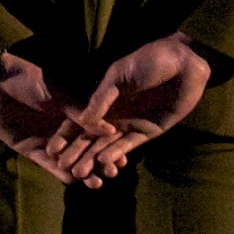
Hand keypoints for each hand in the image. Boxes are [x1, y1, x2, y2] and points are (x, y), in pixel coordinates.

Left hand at [0, 67, 102, 183]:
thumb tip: (111, 130)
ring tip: (97, 184)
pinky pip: (47, 164)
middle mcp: (62, 127)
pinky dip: (60, 173)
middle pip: (84, 149)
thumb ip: (82, 114)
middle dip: (99, 161)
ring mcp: (47, 139)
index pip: (95, 133)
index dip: (109, 145)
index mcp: (72, 111)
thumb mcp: (59, 95)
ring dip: (83, 171)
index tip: (124, 158)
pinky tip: (74, 182)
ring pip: (68, 159)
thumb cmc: (29, 79)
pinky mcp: (29, 148)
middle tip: (113, 173)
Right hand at [61, 36, 216, 181]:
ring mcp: (131, 123)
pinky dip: (116, 153)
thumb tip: (83, 121)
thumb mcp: (119, 75)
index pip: (79, 121)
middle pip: (91, 137)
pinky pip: (128, 145)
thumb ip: (102, 98)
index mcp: (104, 99)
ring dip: (93, 158)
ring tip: (80, 172)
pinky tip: (104, 162)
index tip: (50, 150)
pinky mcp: (148, 131)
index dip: (65, 135)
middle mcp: (114, 114)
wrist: (184, 62)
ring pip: (108, 145)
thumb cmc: (150, 60)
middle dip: (77, 152)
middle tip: (62, 167)